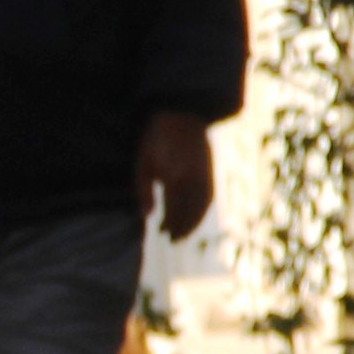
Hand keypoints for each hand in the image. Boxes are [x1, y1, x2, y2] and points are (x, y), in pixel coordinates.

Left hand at [136, 108, 216, 241]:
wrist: (181, 114)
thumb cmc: (155, 138)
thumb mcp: (143, 163)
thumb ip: (144, 191)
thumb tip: (148, 216)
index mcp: (174, 177)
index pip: (174, 210)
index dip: (169, 224)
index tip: (161, 232)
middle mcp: (193, 179)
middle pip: (189, 212)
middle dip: (182, 228)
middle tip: (172, 240)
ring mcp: (204, 175)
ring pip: (202, 207)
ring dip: (194, 223)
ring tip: (184, 233)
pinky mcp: (210, 170)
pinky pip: (209, 196)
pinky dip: (203, 210)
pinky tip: (195, 216)